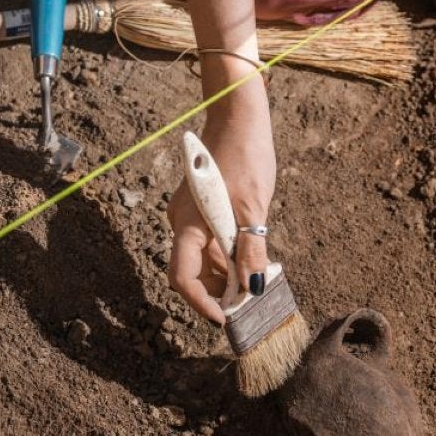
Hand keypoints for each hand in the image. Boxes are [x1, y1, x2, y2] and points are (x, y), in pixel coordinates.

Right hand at [167, 110, 275, 323]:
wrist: (237, 117)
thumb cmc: (244, 156)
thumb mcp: (253, 208)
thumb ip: (251, 249)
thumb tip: (253, 287)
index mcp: (187, 223)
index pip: (182, 277)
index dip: (201, 303)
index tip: (225, 319)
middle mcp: (182, 222)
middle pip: (191, 272)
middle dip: (216, 292)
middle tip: (247, 304)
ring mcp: (190, 215)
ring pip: (202, 258)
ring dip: (224, 275)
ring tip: (254, 284)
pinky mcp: (202, 208)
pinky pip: (209, 241)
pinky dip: (226, 256)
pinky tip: (249, 260)